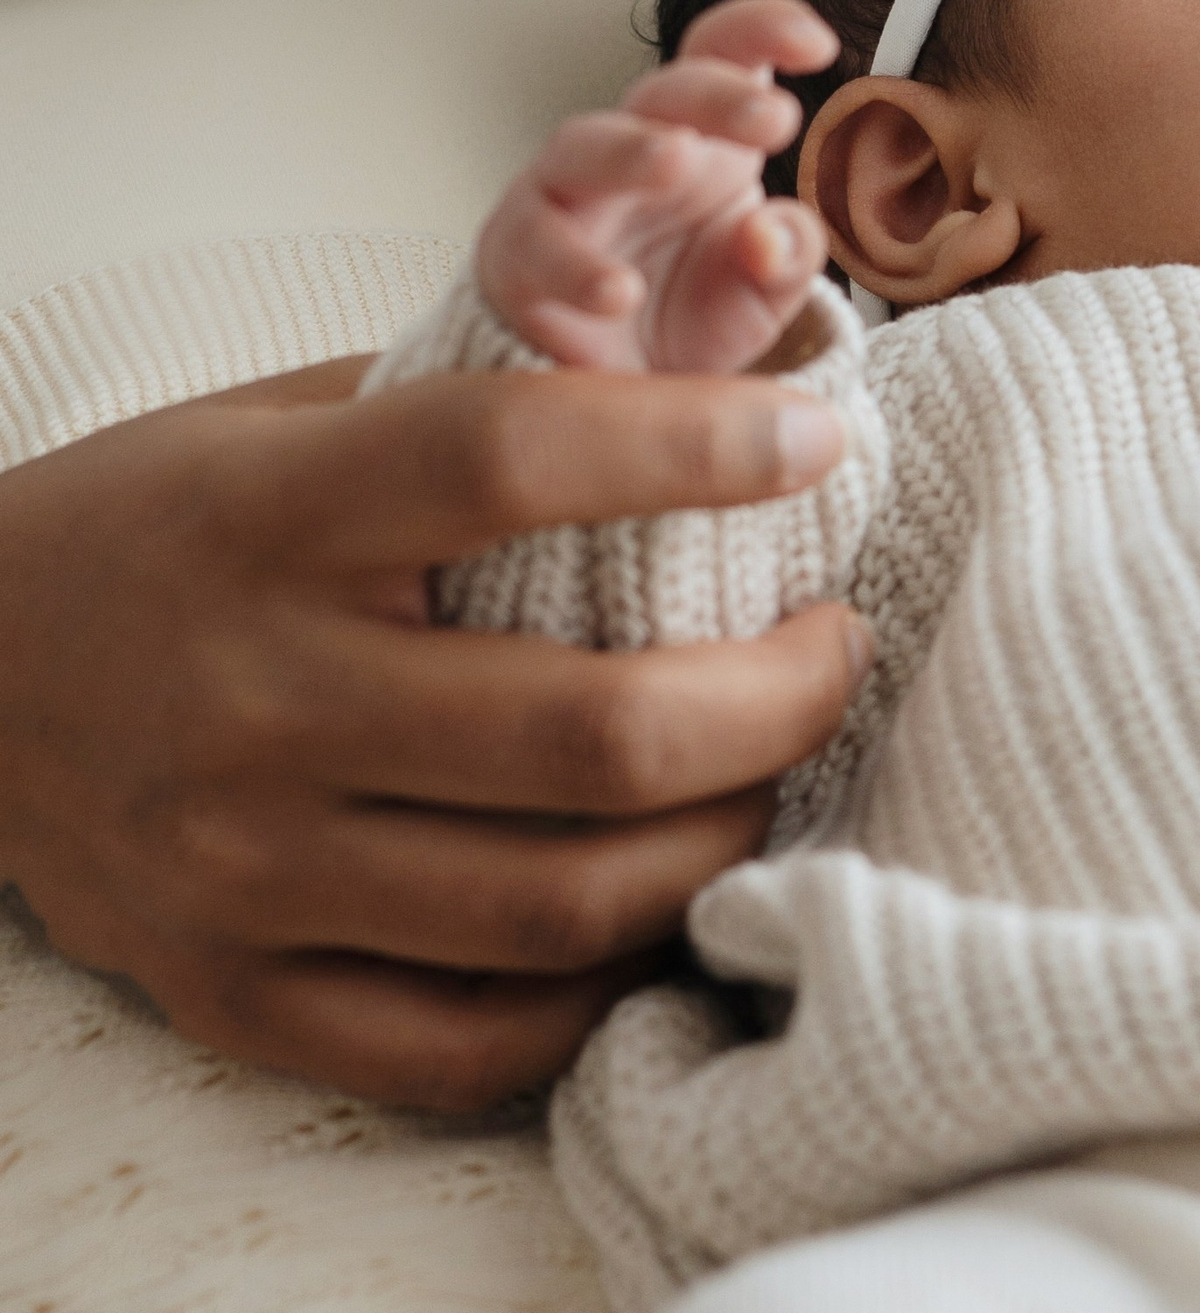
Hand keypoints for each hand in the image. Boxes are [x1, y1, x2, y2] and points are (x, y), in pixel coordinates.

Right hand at [0, 355, 863, 1109]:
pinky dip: (598, 986)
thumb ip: (470, 402)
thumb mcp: (284, 415)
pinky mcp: (234, 996)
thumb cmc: (159, 520)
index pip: (515, 460)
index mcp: (273, 518)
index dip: (696, 444)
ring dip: (721, 840)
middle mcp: (259, 701)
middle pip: (584, 730)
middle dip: (774, 693)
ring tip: (773, 768)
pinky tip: (660, 899)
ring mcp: (244, 869)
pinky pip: (467, 1040)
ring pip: (558, 902)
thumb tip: (708, 363)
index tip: (816, 437)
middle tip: (836, 641)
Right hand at [480, 0, 836, 373]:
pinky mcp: (518, 260)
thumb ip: (787, 255)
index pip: (723, 56)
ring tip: (677, 161)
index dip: (763, 30)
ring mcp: (567, 198)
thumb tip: (770, 232)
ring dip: (629, 148)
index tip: (818, 45)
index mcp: (705, 139)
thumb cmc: (689, 315)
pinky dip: (575, 267)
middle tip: (774, 117)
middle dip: (716, 93)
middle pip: (662, 92)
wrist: (616, 396)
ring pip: (581, 148)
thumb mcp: (762, 292)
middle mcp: (632, 151)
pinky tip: (620, 293)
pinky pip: (535, 248)